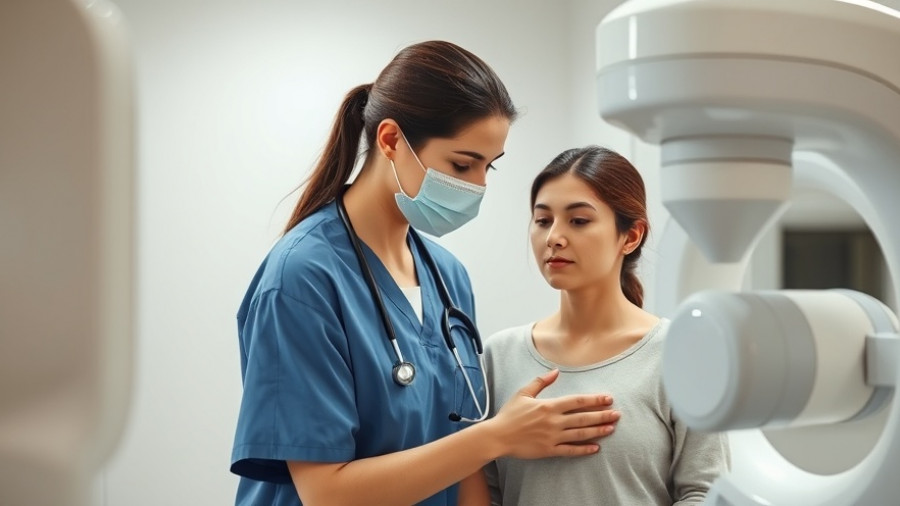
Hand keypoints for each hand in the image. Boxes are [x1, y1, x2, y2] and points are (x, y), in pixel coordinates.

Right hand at [488, 369, 619, 458]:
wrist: (498, 436)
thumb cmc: (509, 414)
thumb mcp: (523, 393)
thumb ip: (540, 382)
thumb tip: (555, 371)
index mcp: (549, 406)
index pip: (577, 401)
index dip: (594, 399)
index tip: (608, 398)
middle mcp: (554, 421)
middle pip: (583, 417)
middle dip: (602, 415)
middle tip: (617, 414)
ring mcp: (552, 437)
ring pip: (580, 434)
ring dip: (597, 431)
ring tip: (611, 429)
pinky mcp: (549, 450)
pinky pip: (570, 450)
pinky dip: (583, 449)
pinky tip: (595, 448)